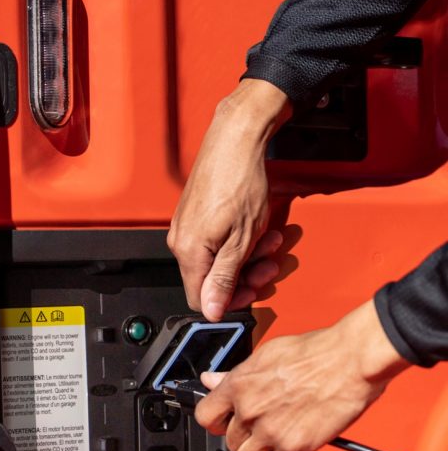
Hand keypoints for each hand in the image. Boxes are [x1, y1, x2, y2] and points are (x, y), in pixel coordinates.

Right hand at [168, 79, 292, 320]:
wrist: (235, 139)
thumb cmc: (239, 180)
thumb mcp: (241, 240)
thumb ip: (223, 278)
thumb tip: (211, 310)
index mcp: (188, 252)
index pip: (201, 299)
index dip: (229, 301)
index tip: (253, 292)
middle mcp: (180, 242)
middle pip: (211, 279)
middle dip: (246, 276)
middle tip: (269, 264)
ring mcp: (186, 228)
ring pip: (217, 259)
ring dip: (248, 257)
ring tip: (270, 240)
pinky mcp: (195, 216)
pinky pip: (215, 241)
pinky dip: (239, 241)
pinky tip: (257, 230)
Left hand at [195, 300, 410, 450]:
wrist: (351, 359)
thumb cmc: (316, 352)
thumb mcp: (266, 355)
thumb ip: (236, 375)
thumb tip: (211, 380)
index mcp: (238, 385)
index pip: (205, 417)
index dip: (215, 422)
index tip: (225, 422)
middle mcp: (249, 410)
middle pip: (228, 442)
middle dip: (244, 437)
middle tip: (263, 428)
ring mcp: (269, 431)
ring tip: (275, 442)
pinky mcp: (294, 447)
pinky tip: (294, 447)